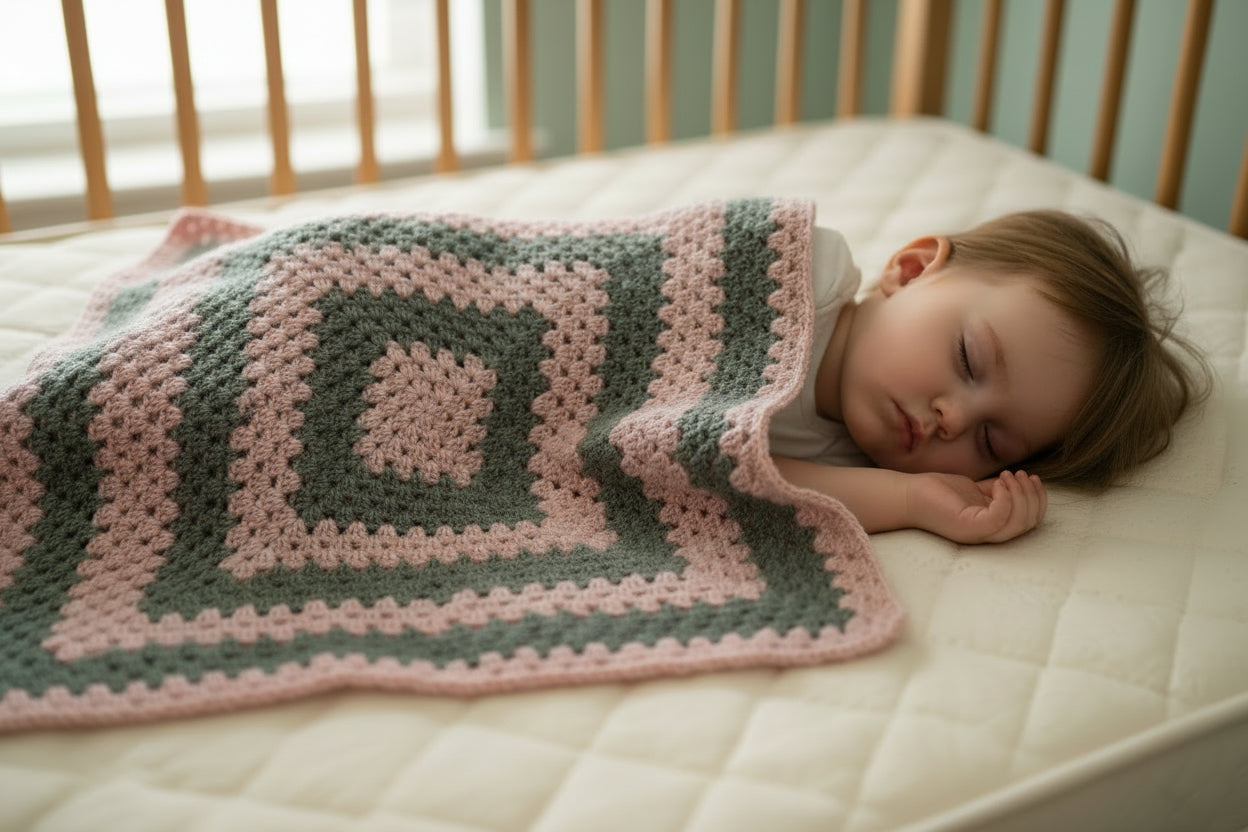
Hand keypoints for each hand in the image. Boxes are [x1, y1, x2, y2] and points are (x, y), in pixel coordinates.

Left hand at [905, 470, 1046, 543]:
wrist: (908, 495)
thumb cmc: (939, 492)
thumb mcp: (976, 489)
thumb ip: (997, 489)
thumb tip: (1017, 480)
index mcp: (992, 527)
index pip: (1029, 521)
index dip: (1038, 499)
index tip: (1030, 477)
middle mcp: (987, 535)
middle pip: (1028, 523)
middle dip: (1032, 495)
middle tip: (1019, 474)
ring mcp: (978, 534)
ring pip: (1018, 523)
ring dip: (1021, 494)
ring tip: (1008, 476)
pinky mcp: (968, 528)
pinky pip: (999, 518)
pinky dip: (1006, 498)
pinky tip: (998, 481)